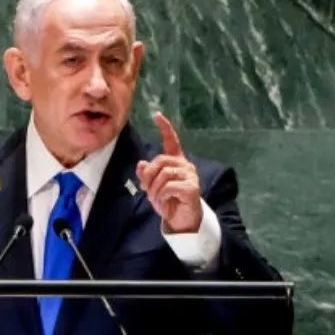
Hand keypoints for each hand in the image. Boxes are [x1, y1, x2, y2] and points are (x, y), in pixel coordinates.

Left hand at [135, 112, 202, 233]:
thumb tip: (142, 163)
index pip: (172, 141)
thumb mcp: (152, 188)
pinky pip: (170, 186)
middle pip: (161, 161)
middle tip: (147, 191)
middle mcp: (185, 165)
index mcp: (176, 162)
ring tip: (156, 199)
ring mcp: (190, 176)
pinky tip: (164, 203)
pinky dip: (162, 196)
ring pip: (164, 174)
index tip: (157, 115)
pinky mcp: (192, 188)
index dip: (165, 128)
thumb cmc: (168, 201)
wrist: (181, 220)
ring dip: (155, 189)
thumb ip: (146, 175)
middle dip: (149, 177)